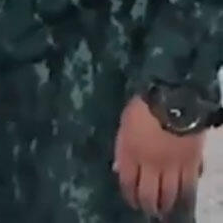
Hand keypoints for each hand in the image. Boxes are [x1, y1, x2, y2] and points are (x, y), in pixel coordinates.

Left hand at [114, 96, 205, 217]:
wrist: (174, 100)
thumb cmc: (143, 108)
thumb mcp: (124, 125)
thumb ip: (121, 148)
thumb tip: (118, 169)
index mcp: (130, 152)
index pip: (127, 181)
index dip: (128, 194)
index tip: (131, 200)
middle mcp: (150, 164)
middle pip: (148, 193)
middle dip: (147, 204)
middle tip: (149, 209)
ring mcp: (172, 166)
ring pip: (170, 193)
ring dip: (166, 204)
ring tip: (164, 208)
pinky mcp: (192, 163)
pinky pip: (189, 185)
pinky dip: (186, 193)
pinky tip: (183, 196)